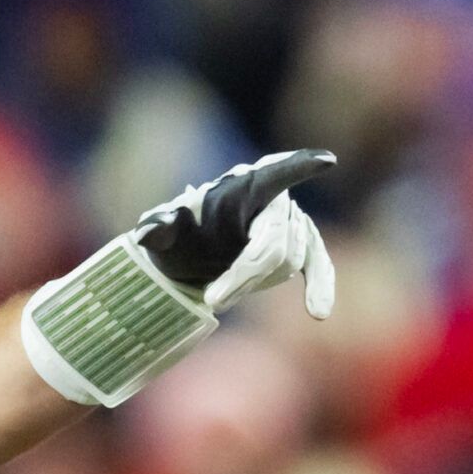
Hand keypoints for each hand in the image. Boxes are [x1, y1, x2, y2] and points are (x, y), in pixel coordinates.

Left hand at [136, 148, 336, 317]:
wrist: (193, 254)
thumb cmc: (180, 235)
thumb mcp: (162, 231)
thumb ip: (157, 227)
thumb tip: (147, 233)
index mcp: (247, 184)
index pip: (275, 174)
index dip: (299, 167)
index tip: (324, 162)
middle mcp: (277, 199)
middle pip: (274, 241)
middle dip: (245, 274)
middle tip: (213, 301)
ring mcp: (293, 224)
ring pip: (288, 261)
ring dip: (253, 283)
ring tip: (221, 289)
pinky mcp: (302, 248)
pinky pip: (317, 265)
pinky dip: (319, 286)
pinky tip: (318, 312)